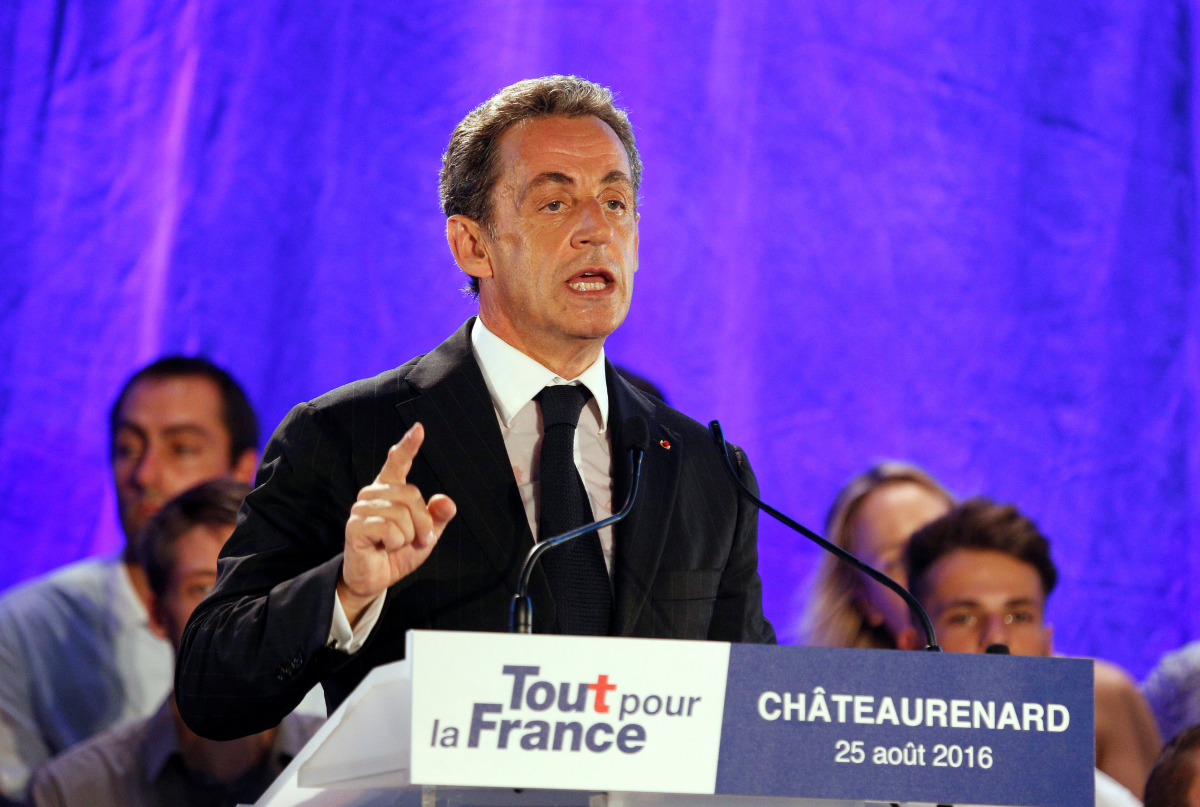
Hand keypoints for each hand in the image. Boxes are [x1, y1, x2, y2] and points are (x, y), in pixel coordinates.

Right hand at [338, 422, 455, 623]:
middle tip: (420, 540)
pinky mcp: (355, 526)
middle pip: (411, 493)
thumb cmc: (397, 552)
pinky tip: (384, 547)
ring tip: (398, 544)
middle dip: (423, 522)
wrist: (374, 578)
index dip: (408, 445)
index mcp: (390, 490)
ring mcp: (361, 508)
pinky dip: (395, 543)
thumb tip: (446, 502)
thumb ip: (437, 517)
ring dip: (409, 535)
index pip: (398, 462)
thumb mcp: (426, 535)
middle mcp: (373, 493)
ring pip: (401, 512)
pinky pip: (389, 529)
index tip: (419, 429)